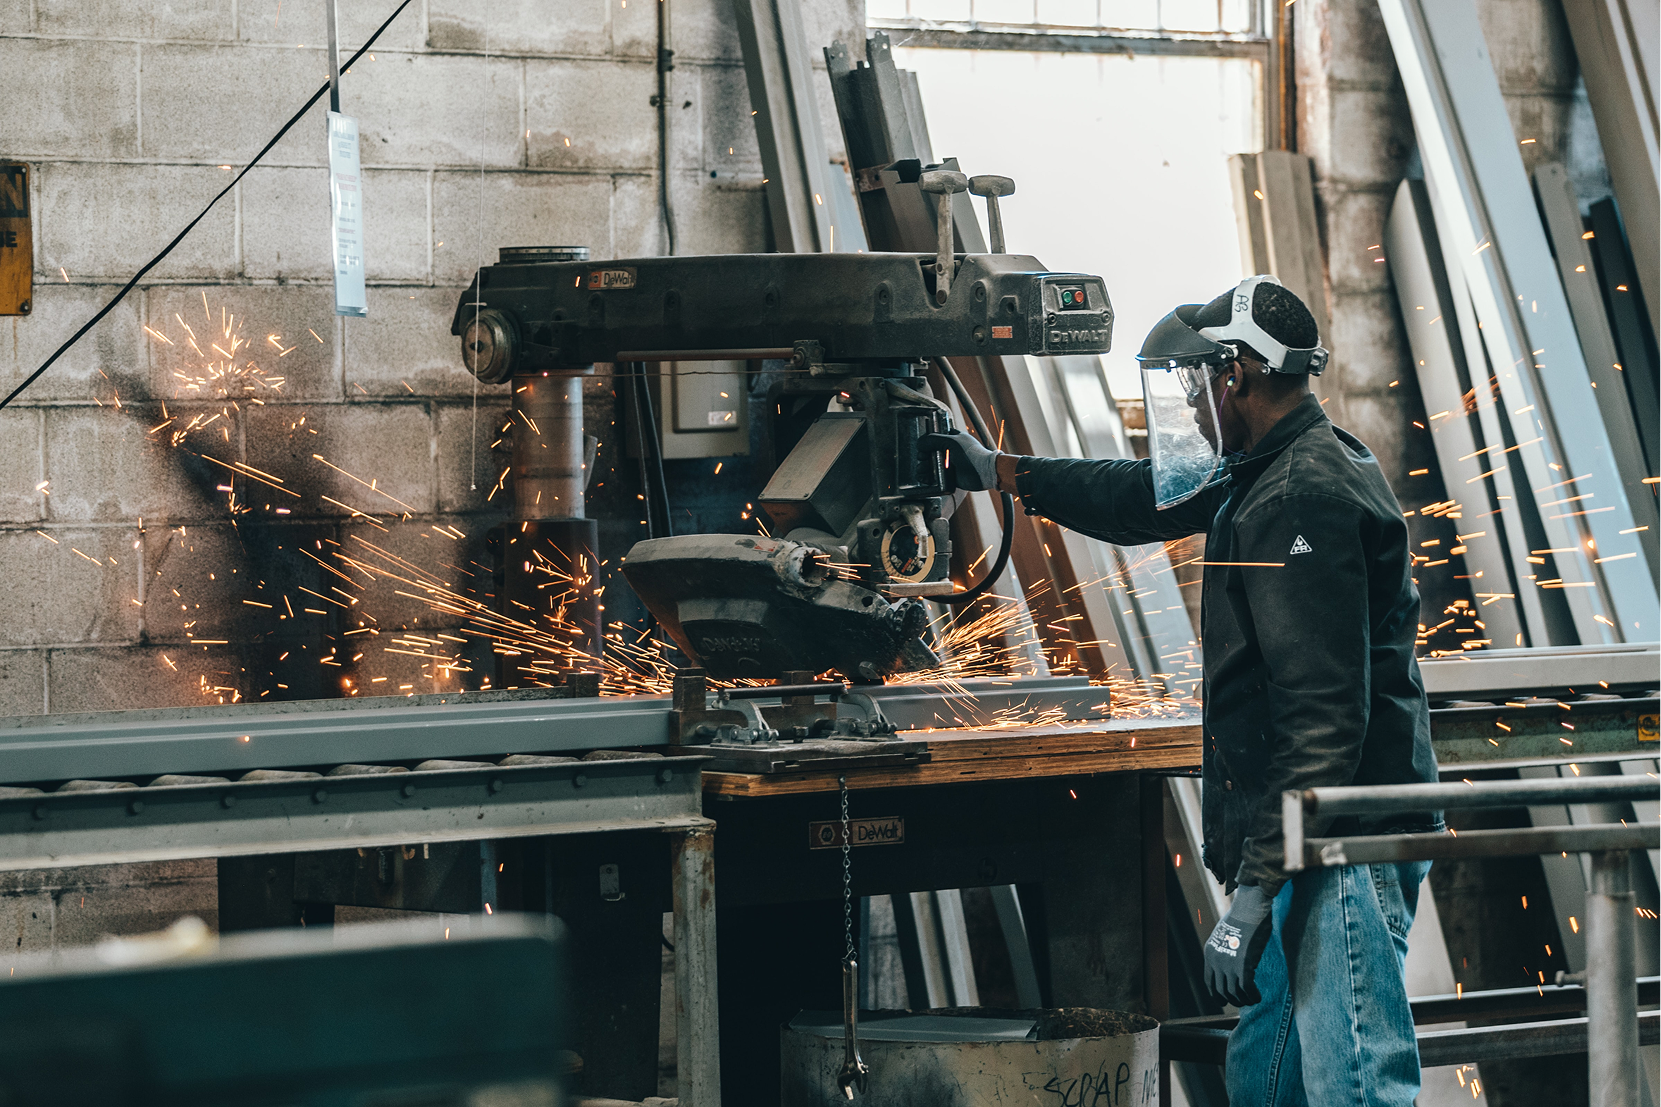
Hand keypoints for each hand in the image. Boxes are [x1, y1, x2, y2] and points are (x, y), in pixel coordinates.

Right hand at [919, 430, 999, 491]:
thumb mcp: (951, 441)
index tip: (922, 447)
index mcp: (952, 438)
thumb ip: (934, 440)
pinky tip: (925, 478)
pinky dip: (928, 478)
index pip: (935, 437)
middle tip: (922, 459)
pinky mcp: (950, 476)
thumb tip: (920, 443)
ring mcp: (950, 463)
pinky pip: (935, 477)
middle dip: (923, 456)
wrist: (983, 472)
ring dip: (924, 467)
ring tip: (922, 470)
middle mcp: (950, 451)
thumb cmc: (972, 454)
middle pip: (930, 452)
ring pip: (931, 465)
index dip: (927, 442)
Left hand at [1203, 883, 1274, 1006]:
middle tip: (1242, 1002)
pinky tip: (1258, 996)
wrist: (1249, 909)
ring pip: (1234, 993)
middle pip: (1222, 991)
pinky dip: (1253, 995)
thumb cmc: (1242, 918)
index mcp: (1210, 953)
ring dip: (1244, 1000)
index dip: (1216, 995)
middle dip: (1232, 1000)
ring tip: (1253, 999)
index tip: (1224, 1001)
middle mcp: (1216, 961)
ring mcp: (1228, 964)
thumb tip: (1231, 962)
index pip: (1209, 982)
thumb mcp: (1225, 934)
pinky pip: (1247, 989)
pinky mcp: (1243, 965)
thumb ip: (1225, 949)